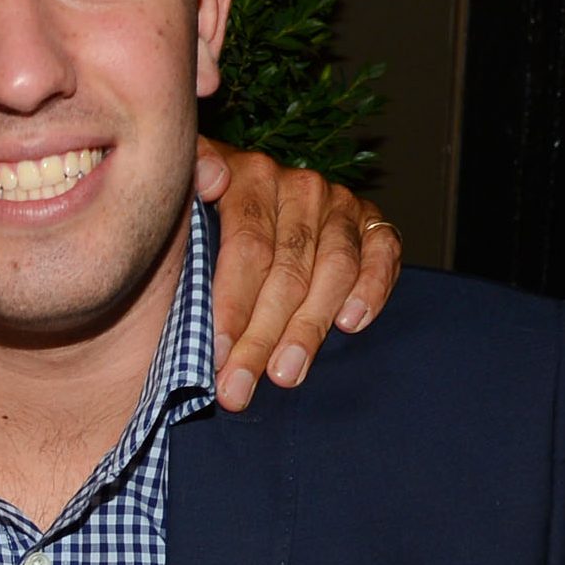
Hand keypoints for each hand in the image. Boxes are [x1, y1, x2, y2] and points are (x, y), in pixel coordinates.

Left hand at [193, 143, 402, 412]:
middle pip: (287, 269)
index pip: (246, 247)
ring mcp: (339, 203)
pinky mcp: (372, 223)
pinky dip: (373, 287)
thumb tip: (210, 180)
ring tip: (285, 374)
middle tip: (239, 388)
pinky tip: (351, 324)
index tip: (215, 356)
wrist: (249, 201)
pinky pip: (383, 253)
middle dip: (261, 337)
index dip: (231, 305)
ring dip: (309, 328)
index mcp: (250, 175)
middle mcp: (299, 186)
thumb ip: (186, 186)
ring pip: (333, 270)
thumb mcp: (180, 196)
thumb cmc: (205, 216)